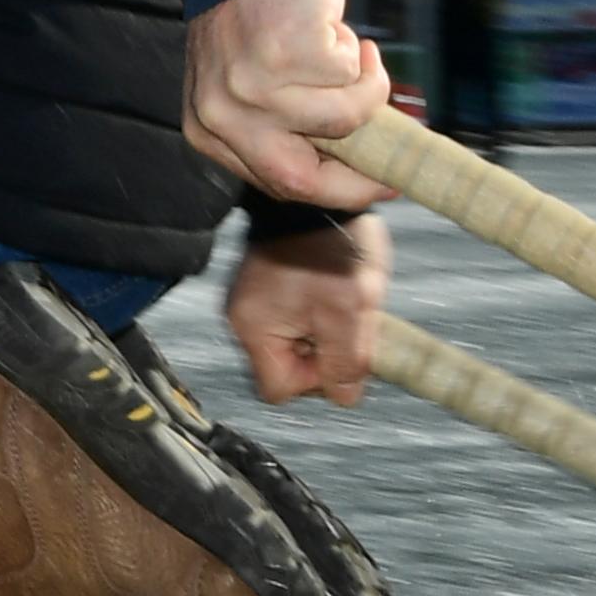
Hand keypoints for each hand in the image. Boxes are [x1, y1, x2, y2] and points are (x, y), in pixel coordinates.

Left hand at [183, 0, 393, 210]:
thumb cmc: (255, 16)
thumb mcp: (248, 84)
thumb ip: (283, 128)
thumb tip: (359, 171)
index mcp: (208, 131)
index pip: (281, 185)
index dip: (340, 190)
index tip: (382, 184)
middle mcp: (221, 117)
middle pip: (302, 180)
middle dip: (362, 178)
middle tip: (397, 155)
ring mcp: (250, 88)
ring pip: (344, 120)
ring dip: (367, 87)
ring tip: (353, 54)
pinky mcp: (283, 55)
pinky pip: (350, 76)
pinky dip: (356, 53)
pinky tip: (332, 27)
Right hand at [225, 215, 391, 405]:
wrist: (325, 199)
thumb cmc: (331, 248)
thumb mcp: (348, 312)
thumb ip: (345, 363)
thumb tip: (344, 395)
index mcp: (254, 328)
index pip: (280, 389)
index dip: (314, 380)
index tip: (335, 349)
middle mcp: (246, 317)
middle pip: (290, 367)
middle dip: (325, 351)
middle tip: (345, 321)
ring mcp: (258, 299)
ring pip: (300, 342)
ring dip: (328, 331)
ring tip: (342, 302)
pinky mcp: (273, 285)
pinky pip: (301, 318)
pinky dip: (323, 312)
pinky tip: (335, 290)